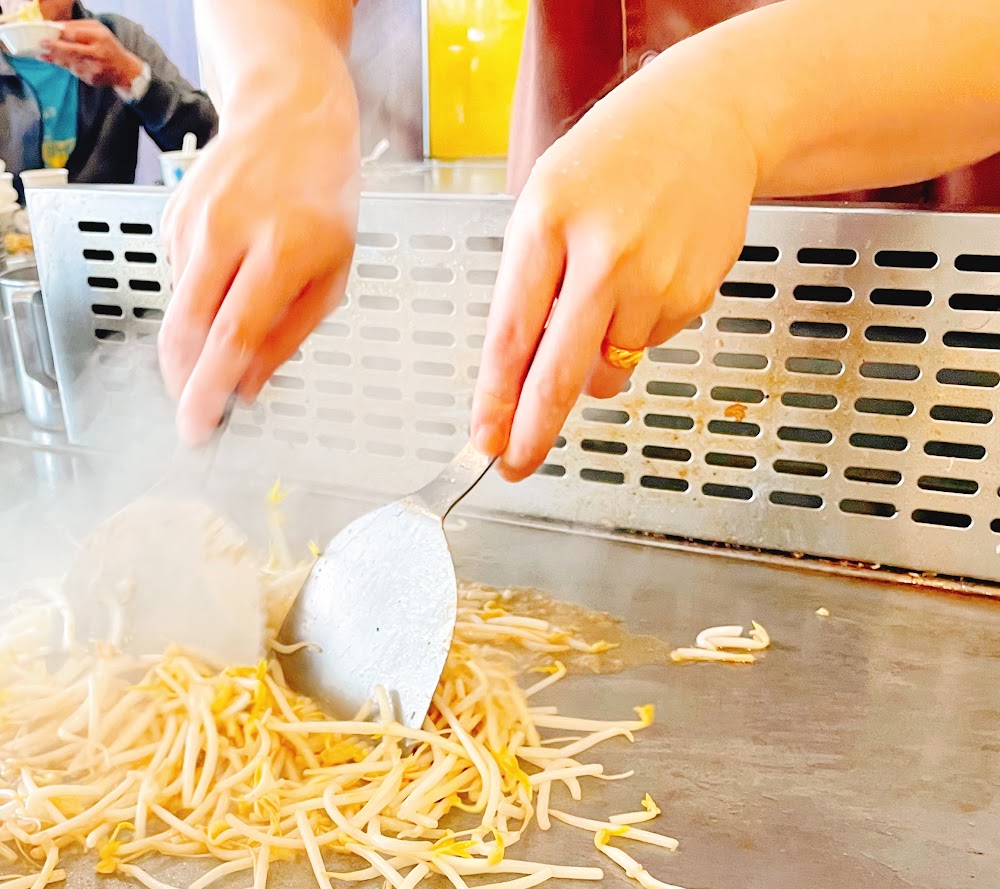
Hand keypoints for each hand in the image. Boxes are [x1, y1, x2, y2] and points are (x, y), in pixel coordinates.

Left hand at [41, 20, 140, 87]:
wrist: (123, 71)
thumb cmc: (108, 46)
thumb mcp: (99, 31)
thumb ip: (80, 27)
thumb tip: (59, 27)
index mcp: (100, 38)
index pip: (77, 34)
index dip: (62, 33)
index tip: (50, 32)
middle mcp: (97, 54)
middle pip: (72, 50)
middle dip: (55, 47)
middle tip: (41, 44)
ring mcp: (94, 69)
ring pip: (69, 63)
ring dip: (54, 58)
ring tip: (42, 55)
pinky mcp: (91, 80)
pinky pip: (74, 71)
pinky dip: (65, 66)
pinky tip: (57, 61)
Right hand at [157, 60, 360, 442]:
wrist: (288, 113)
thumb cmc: (323, 195)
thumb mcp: (332, 274)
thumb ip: (289, 335)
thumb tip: (249, 388)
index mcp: (283, 249)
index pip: (233, 335)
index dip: (210, 390)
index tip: (198, 429)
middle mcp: (230, 233)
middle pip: (187, 330)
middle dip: (183, 383)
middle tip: (196, 414)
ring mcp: (194, 222)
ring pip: (180, 310)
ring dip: (194, 342)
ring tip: (228, 327)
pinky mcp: (172, 217)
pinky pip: (179, 280)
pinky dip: (197, 300)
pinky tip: (224, 277)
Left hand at [470, 68, 758, 480]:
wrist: (710, 119)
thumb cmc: (614, 159)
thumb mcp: (546, 199)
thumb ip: (529, 281)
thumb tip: (520, 372)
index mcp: (547, 223)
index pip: (511, 333)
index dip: (495, 397)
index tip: (484, 436)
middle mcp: (604, 255)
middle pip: (560, 373)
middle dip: (533, 431)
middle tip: (515, 463)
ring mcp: (655, 277)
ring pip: (608, 367)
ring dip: (592, 361)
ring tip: (602, 296)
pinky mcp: (694, 293)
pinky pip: (648, 344)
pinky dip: (633, 330)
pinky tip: (643, 276)